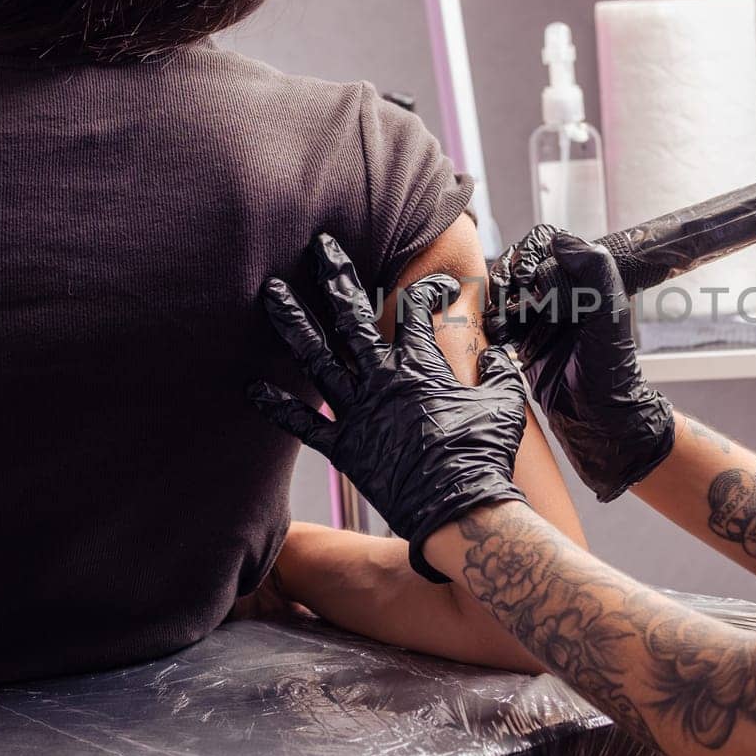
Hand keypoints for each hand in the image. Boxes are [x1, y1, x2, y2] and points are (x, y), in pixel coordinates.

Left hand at [247, 234, 529, 581]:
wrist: (459, 510)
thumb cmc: (484, 455)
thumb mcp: (503, 404)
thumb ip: (498, 373)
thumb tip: (498, 357)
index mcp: (420, 367)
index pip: (416, 312)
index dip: (425, 292)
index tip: (433, 287)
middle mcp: (382, 381)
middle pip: (352, 317)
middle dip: (335, 277)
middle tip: (319, 246)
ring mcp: (358, 413)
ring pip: (316, 358)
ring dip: (292, 323)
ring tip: (271, 293)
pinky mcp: (344, 448)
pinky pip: (302, 424)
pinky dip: (277, 406)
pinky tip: (251, 388)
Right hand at [488, 227, 673, 501]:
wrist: (596, 420)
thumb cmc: (610, 370)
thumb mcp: (609, 315)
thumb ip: (595, 270)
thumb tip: (559, 238)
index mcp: (584, 280)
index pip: (546, 244)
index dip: (529, 253)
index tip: (526, 276)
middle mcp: (561, 294)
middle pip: (518, 265)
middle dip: (507, 278)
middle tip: (512, 302)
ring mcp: (540, 317)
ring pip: (504, 291)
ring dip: (497, 302)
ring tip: (505, 321)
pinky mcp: (523, 340)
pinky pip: (498, 320)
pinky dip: (493, 323)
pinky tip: (500, 336)